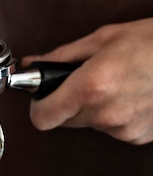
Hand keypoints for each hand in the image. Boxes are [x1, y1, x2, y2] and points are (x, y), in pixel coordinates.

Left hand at [22, 18, 152, 143]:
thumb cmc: (152, 42)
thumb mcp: (102, 38)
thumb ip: (62, 55)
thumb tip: (34, 63)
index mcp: (91, 86)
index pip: (43, 117)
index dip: (38, 105)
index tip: (41, 95)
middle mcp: (105, 114)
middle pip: (63, 121)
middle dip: (65, 101)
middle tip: (82, 79)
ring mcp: (124, 129)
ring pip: (89, 123)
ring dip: (92, 107)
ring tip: (114, 81)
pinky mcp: (139, 137)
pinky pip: (112, 128)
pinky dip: (113, 113)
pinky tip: (129, 94)